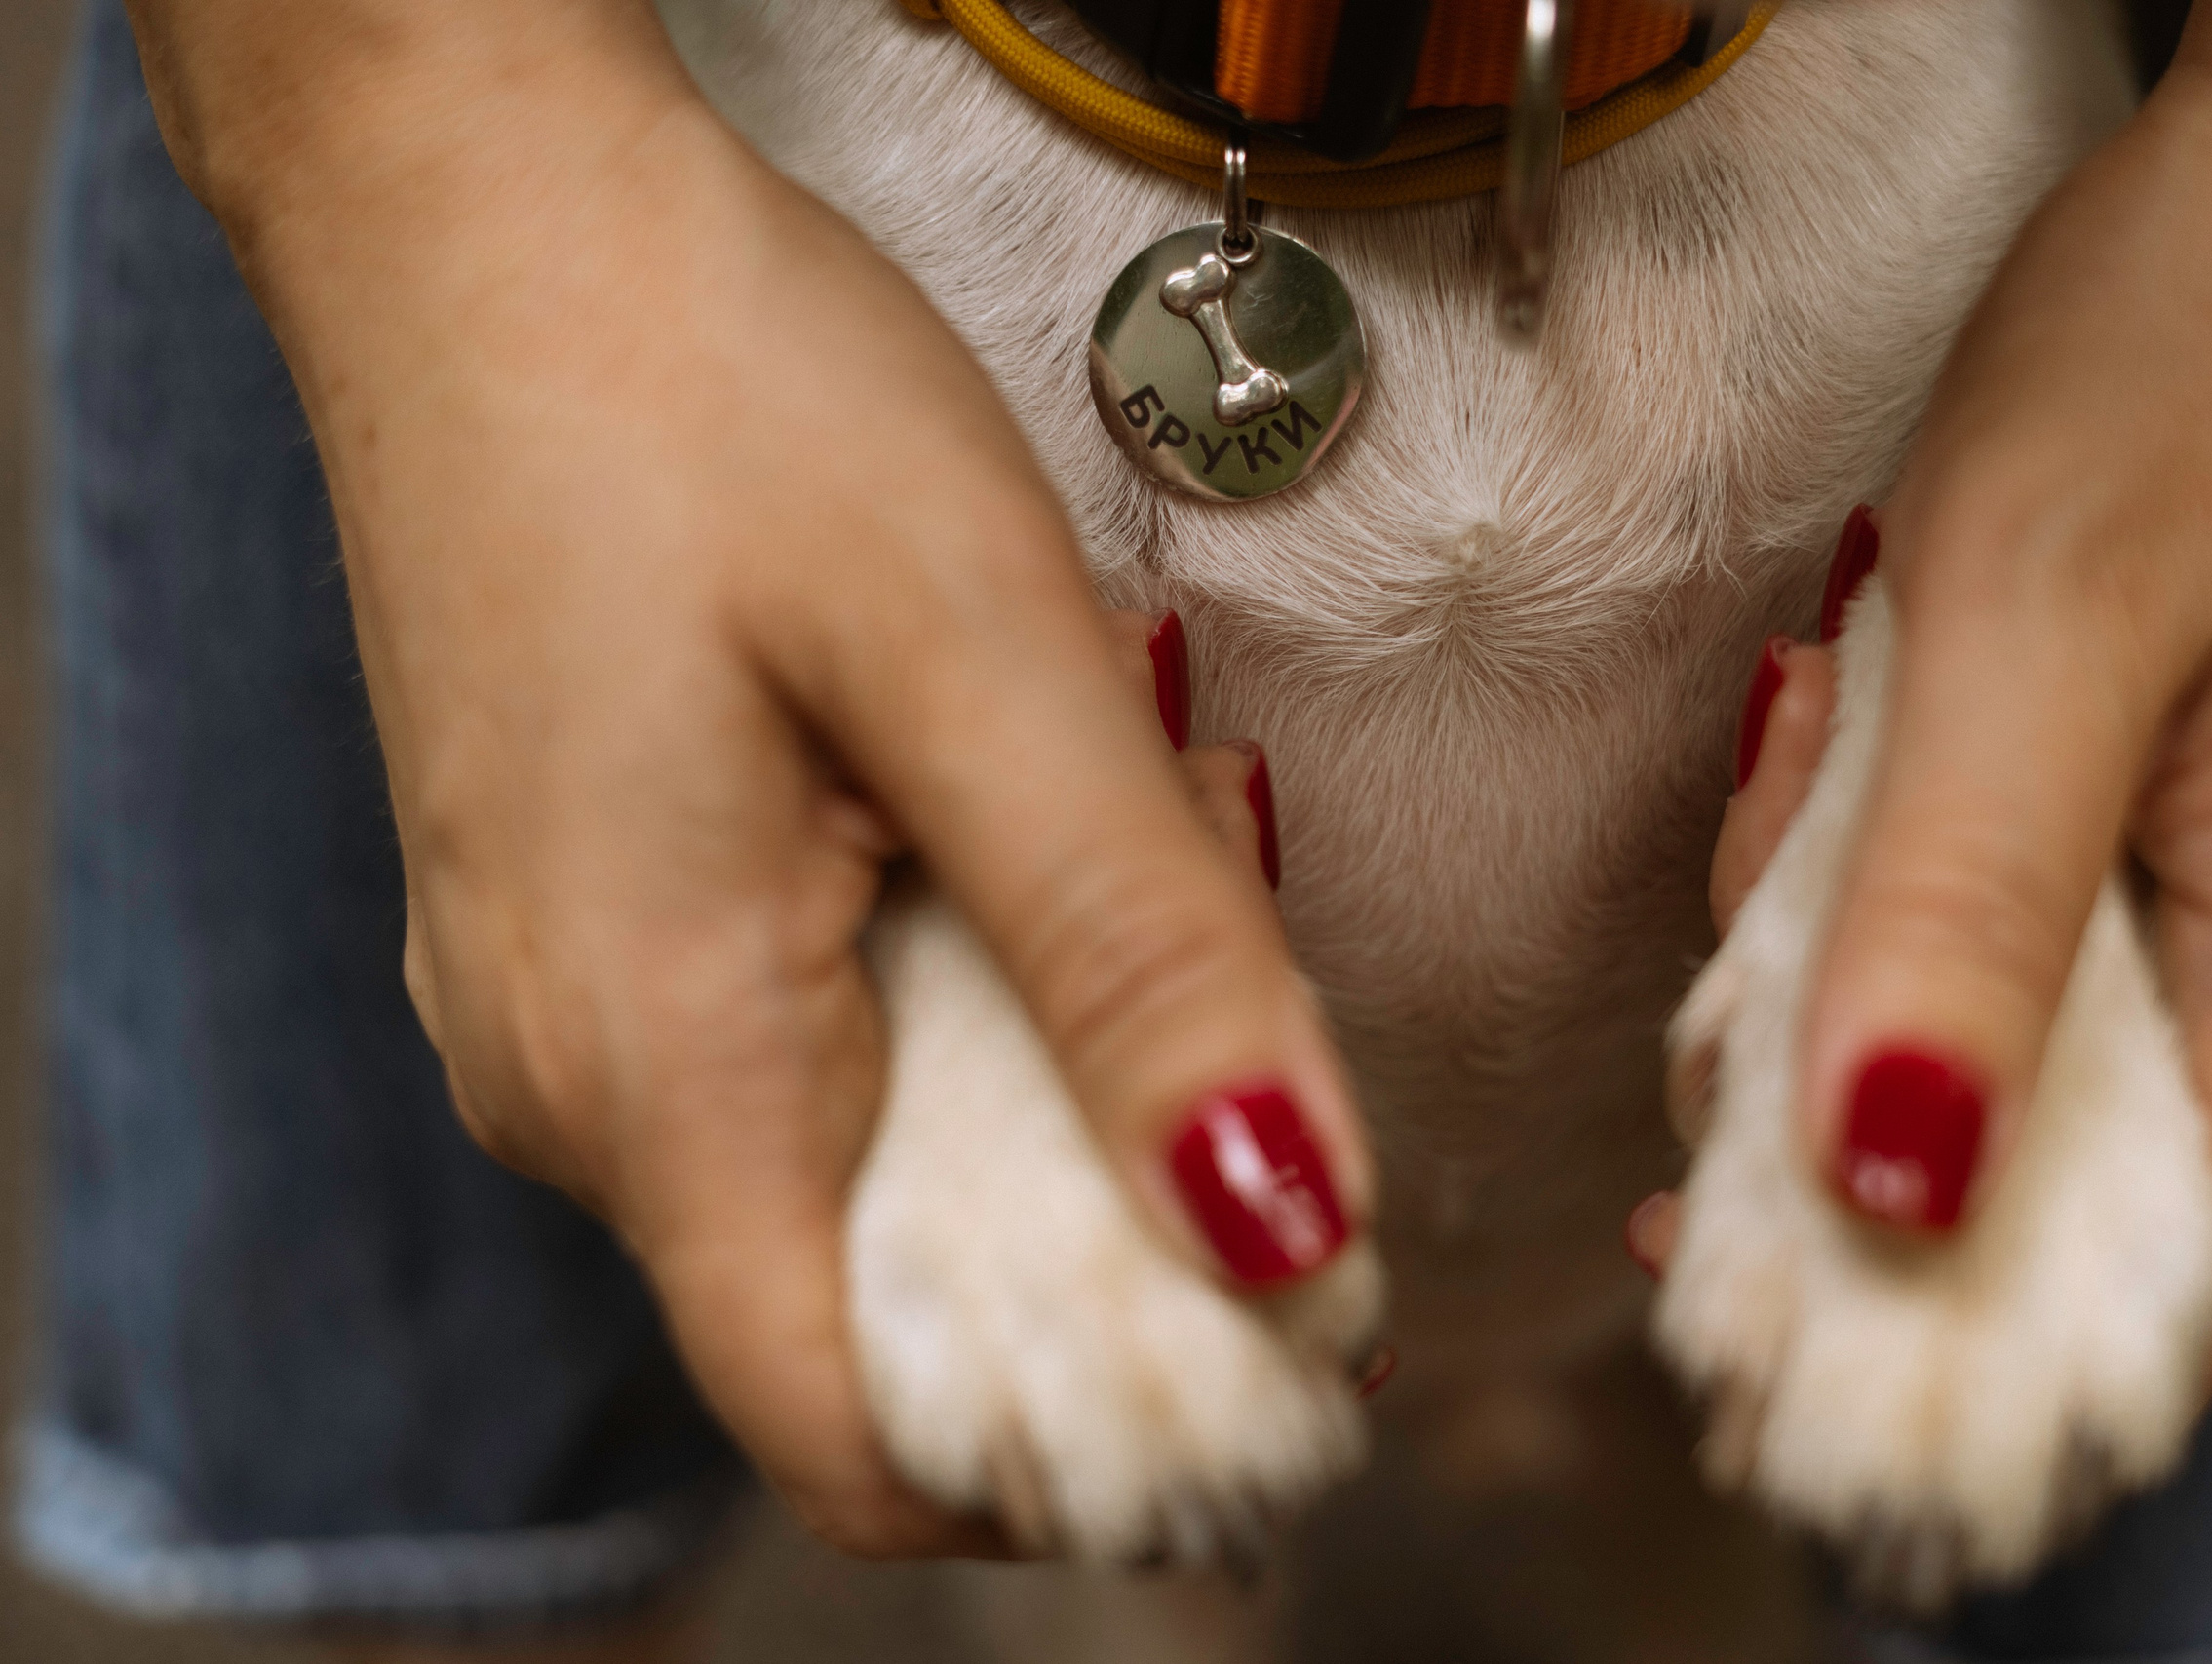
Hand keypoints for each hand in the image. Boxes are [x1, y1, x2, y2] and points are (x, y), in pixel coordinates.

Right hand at [130, 0, 1368, 1551]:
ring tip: (1115, 836)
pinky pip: (802, 1051)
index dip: (1092, 1447)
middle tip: (1235, 989)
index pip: (862, 1445)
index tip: (1281, 1347)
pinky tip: (1003, 817)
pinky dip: (951, 993)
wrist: (478, 208)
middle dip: (1105, 1223)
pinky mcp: (595, 923)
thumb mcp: (977, 657)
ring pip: (858, 1172)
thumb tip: (1292, 1228)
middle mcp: (574, 1091)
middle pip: (883, 1315)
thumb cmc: (709, 391)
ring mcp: (564, 1011)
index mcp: (654, 1070)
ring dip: (1041, 1075)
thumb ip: (1138, 961)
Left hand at [1634, 0, 2211, 1383]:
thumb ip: (1961, 908)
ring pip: (2032, 1059)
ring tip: (1839, 726)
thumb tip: (1887, 1185)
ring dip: (1867, 940)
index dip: (1930, 1342)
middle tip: (1782, 837)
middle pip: (2049, 1186)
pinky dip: (1924, 875)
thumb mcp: (2039, 608)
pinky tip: (1888, 732)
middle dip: (1847, 1068)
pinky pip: (2058, 947)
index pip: (2149, 1309)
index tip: (1723, 1283)